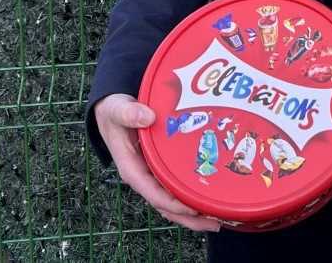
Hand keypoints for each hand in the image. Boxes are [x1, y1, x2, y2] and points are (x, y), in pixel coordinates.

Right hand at [94, 93, 220, 231]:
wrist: (112, 110)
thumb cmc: (114, 112)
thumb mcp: (117, 110)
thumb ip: (129, 113)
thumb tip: (148, 117)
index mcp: (132, 168)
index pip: (153, 193)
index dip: (173, 203)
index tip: (193, 208)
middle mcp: (144, 176)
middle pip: (166, 205)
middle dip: (189, 217)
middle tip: (216, 221)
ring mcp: (153, 174)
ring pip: (173, 199)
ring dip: (194, 211)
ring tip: (219, 216)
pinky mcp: (161, 168)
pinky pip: (176, 186)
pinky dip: (191, 194)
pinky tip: (211, 195)